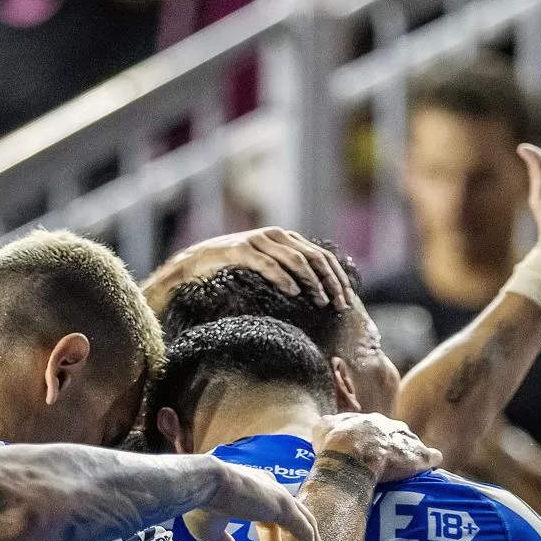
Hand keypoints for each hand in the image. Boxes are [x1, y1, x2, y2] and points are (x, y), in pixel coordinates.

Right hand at [142, 228, 354, 312]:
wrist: (193, 265)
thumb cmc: (231, 271)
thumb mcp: (265, 268)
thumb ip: (288, 271)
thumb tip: (319, 292)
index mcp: (285, 239)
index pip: (322, 256)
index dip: (338, 278)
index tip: (348, 300)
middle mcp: (274, 235)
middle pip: (315, 257)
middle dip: (331, 282)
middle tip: (340, 304)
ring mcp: (257, 241)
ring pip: (296, 260)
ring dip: (312, 282)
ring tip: (320, 302)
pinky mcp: (239, 250)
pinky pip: (268, 264)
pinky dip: (284, 279)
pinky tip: (294, 293)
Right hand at [183, 459, 321, 540]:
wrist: (204, 485)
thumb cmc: (201, 505)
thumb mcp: (211, 531)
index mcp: (254, 493)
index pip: (271, 523)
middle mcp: (271, 492)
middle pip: (293, 524)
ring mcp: (280, 498)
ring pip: (306, 526)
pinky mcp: (285, 506)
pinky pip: (305, 532)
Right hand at [312, 412, 441, 484]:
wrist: (350, 457)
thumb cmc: (335, 444)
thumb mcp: (323, 428)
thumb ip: (329, 424)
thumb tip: (328, 426)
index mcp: (371, 420)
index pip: (374, 428)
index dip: (369, 442)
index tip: (364, 454)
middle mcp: (392, 425)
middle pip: (396, 434)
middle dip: (391, 447)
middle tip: (383, 464)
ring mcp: (408, 440)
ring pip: (413, 445)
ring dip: (410, 456)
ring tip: (404, 471)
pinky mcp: (420, 456)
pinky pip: (431, 457)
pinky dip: (430, 462)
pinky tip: (429, 469)